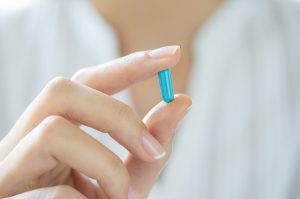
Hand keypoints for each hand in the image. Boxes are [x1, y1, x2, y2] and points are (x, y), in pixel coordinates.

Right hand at [0, 46, 191, 198]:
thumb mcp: (126, 177)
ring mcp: (10, 165)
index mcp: (55, 128)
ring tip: (121, 195)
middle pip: (62, 89)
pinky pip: (53, 191)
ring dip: (104, 164)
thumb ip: (149, 145)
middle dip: (119, 115)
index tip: (171, 55)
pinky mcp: (6, 194)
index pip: (87, 82)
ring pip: (52, 131)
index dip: (128, 65)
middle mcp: (25, 137)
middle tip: (154, 150)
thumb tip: (182, 101)